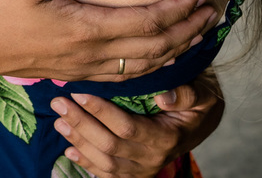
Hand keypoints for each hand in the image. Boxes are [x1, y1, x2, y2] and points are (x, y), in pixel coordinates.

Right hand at [0, 0, 213, 81]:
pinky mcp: (74, 73)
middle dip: (187, 31)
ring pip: (144, 66)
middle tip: (211, 14)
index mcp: (87, 30)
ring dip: (175, 51)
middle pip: (155, 48)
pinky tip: (156, 58)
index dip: (178, 11)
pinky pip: (125, 76)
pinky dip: (151, 66)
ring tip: (196, 36)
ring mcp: (84, 68)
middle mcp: (92, 54)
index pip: (148, 23)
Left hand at [50, 72, 224, 176]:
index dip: (101, 112)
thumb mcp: (202, 92)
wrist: (201, 122)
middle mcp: (154, 158)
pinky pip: (108, 175)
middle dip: (81, 124)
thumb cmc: (198, 101)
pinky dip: (87, 163)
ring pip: (105, 162)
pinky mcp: (134, 173)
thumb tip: (163, 97)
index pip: (127, 128)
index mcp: (167, 138)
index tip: (79, 92)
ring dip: (79, 141)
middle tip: (58, 102)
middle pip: (110, 146)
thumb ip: (187, 94)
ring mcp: (143, 169)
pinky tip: (69, 149)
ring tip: (59, 120)